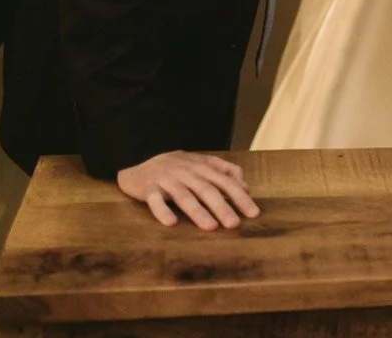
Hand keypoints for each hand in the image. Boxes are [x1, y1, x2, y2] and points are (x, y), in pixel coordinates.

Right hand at [115, 151, 258, 229]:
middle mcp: (185, 171)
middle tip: (234, 224)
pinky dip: (162, 211)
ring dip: (197, 211)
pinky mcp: (147, 188)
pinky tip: (171, 222)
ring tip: (211, 227)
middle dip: (222, 206)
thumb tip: (245, 185)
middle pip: (206, 189)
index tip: (253, 213)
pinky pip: (154, 200)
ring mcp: (166, 179)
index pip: (224, 181)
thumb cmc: (175, 168)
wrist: (138, 166)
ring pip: (183, 195)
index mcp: (200, 166)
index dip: (239, 196)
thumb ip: (223, 171)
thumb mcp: (200, 164)